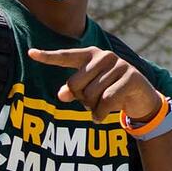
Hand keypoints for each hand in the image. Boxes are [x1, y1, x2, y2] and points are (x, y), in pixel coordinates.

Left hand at [29, 47, 162, 121]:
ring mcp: (119, 65)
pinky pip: (106, 101)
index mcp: (90, 55)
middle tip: (92, 102)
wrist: (141, 98)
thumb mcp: (91, 91)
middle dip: (81, 100)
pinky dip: (101, 114)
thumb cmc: (110, 91)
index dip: (47, 57)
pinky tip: (102, 116)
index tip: (30, 53)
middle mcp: (104, 56)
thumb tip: (62, 95)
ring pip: (91, 95)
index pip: (65, 56)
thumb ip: (73, 91)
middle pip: (75, 85)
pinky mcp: (131, 77)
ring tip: (100, 108)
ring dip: (93, 109)